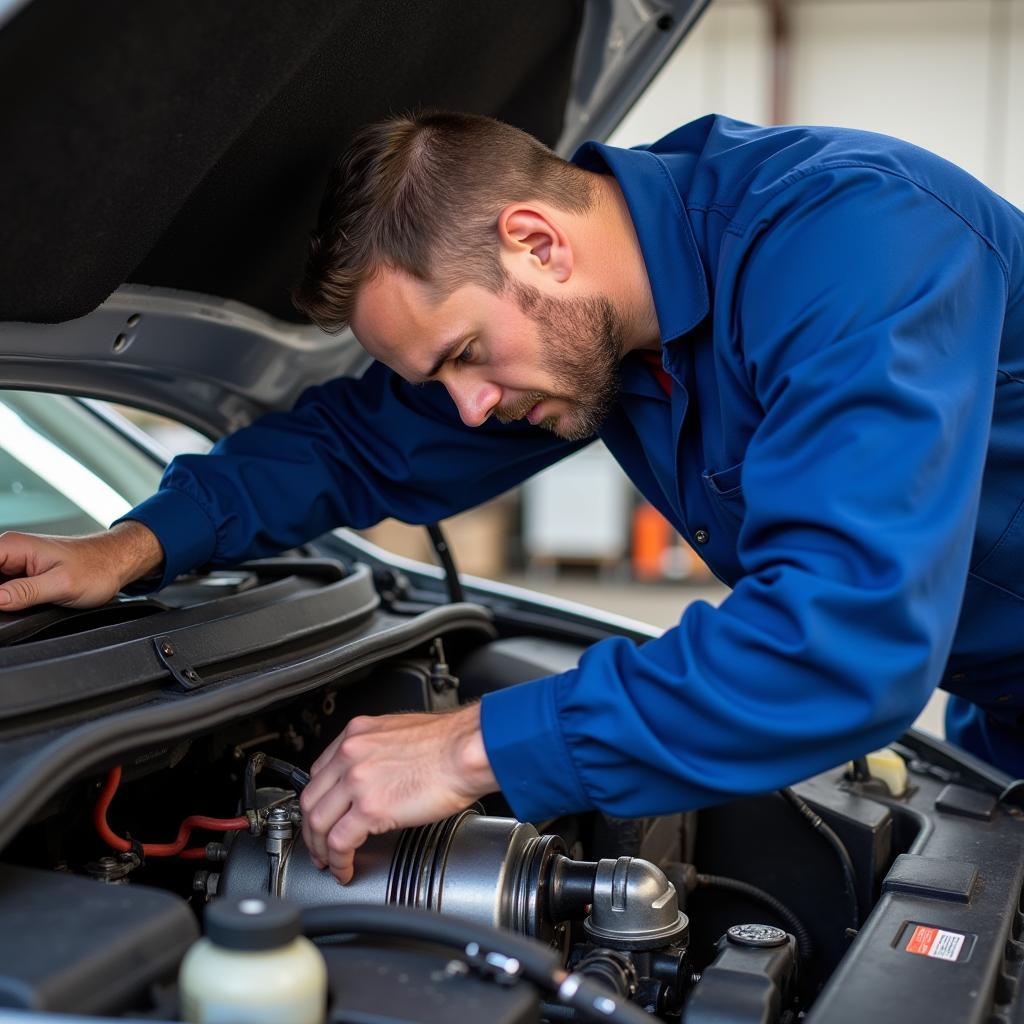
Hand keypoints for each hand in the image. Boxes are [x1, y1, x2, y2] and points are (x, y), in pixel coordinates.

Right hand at [0, 521, 163, 610]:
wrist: (116, 562)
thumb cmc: (97, 567)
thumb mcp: (61, 584)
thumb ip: (24, 592)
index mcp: (12, 546)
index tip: (3, 603)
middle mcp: (10, 551)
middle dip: (0, 598)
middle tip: (17, 607)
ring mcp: (15, 563)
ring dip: (4, 601)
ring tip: (30, 605)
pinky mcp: (23, 575)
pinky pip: (4, 589)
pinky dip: (8, 601)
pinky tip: (20, 608)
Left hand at [300, 704, 497, 883]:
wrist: (469, 748)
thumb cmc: (450, 741)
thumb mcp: (401, 733)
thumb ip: (380, 751)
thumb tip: (380, 774)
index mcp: (358, 734)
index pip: (320, 772)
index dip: (318, 799)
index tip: (322, 814)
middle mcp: (351, 753)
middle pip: (311, 798)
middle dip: (310, 828)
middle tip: (318, 845)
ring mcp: (357, 780)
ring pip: (318, 822)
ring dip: (320, 849)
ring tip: (329, 863)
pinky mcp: (371, 808)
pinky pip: (340, 843)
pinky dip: (338, 861)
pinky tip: (345, 869)